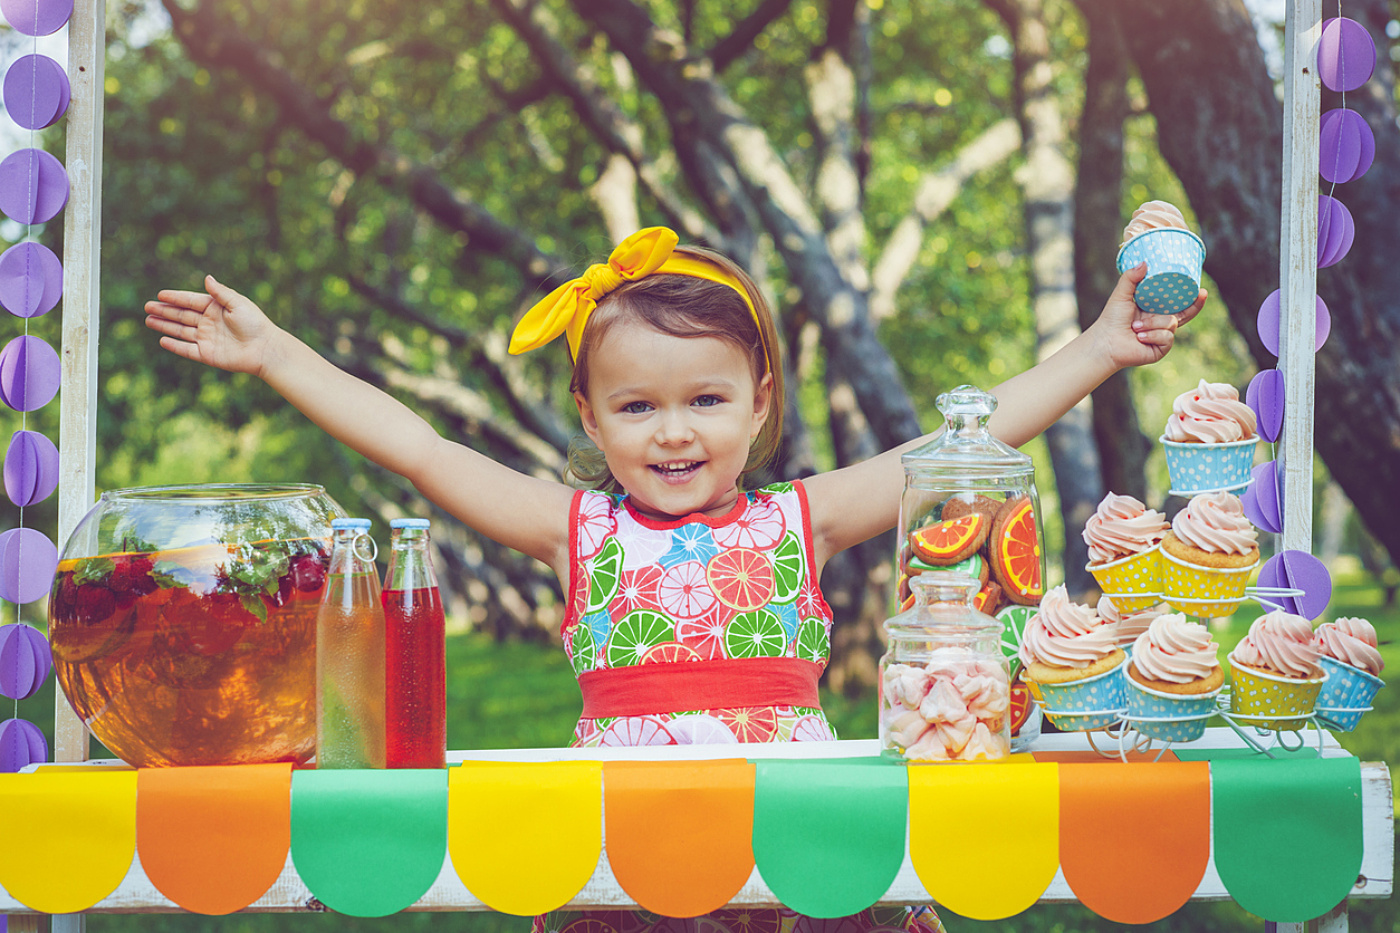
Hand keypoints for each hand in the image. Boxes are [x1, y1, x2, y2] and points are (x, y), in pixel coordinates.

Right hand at [144, 276, 277, 376]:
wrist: (264, 349)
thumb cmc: (255, 324)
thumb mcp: (238, 303)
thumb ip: (220, 293)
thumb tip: (207, 277)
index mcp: (216, 308)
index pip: (191, 301)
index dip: (175, 298)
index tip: (160, 295)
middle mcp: (209, 323)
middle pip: (182, 315)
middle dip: (164, 311)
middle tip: (147, 307)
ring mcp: (207, 339)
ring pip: (180, 331)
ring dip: (164, 326)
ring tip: (148, 320)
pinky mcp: (207, 354)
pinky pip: (187, 350)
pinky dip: (174, 345)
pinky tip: (162, 340)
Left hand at [1091, 262, 1203, 369]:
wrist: (1105, 342)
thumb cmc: (1111, 319)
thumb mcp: (1122, 295)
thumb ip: (1131, 278)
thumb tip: (1144, 263)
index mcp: (1155, 310)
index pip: (1178, 304)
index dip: (1192, 298)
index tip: (1202, 290)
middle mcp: (1160, 323)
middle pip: (1185, 314)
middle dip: (1195, 305)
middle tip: (1201, 294)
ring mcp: (1162, 337)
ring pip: (1171, 323)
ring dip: (1153, 323)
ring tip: (1135, 327)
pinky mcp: (1161, 349)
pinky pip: (1167, 337)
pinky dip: (1152, 335)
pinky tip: (1140, 338)